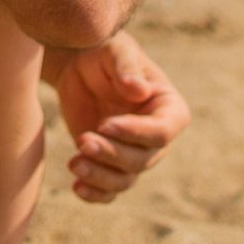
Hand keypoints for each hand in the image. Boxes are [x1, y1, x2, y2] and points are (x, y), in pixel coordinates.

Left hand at [45, 32, 187, 202]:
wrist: (79, 67)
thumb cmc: (104, 53)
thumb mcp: (115, 49)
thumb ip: (127, 66)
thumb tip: (138, 91)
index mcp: (169, 108)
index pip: (163, 131)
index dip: (136, 133)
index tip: (105, 124)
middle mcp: (156, 137)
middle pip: (142, 160)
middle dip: (112, 154)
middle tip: (83, 140)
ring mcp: (134, 153)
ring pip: (125, 179)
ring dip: (101, 177)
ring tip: (74, 163)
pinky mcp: (110, 164)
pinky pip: (110, 190)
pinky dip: (96, 194)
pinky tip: (76, 187)